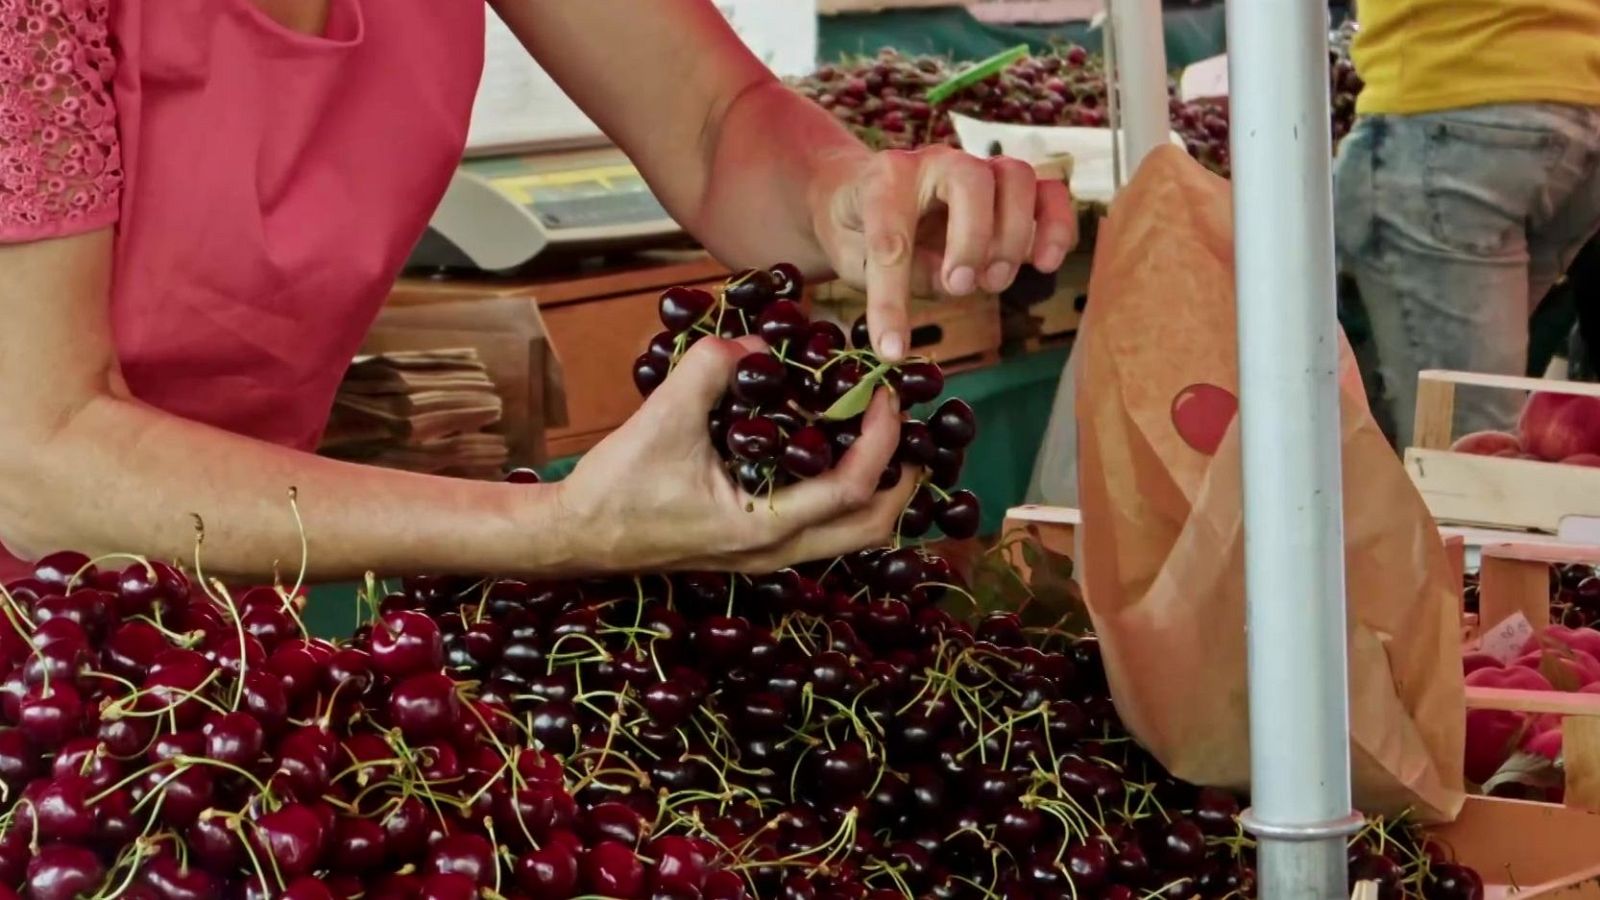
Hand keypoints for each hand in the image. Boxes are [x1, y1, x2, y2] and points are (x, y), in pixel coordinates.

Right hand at [555, 337, 916, 573]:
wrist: (575, 535)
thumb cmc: (615, 488)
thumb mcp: (662, 418)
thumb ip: (711, 370)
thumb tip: (754, 339)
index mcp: (761, 529)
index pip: (851, 489)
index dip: (881, 439)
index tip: (883, 393)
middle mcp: (773, 552)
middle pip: (871, 530)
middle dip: (901, 479)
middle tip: (905, 426)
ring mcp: (764, 556)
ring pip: (849, 536)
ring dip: (874, 490)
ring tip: (875, 437)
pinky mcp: (751, 547)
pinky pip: (820, 530)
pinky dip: (840, 495)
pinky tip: (824, 451)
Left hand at [810, 145, 1077, 360]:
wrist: (859, 196)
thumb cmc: (858, 230)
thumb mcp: (856, 260)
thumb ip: (899, 272)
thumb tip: (952, 283)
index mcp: (885, 178)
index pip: (892, 233)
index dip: (892, 296)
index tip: (891, 347)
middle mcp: (936, 162)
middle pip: (972, 179)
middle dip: (971, 240)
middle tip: (960, 287)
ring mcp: (978, 170)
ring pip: (1017, 177)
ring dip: (1014, 235)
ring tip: (994, 283)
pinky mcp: (1009, 190)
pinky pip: (1049, 192)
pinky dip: (1056, 225)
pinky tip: (1045, 263)